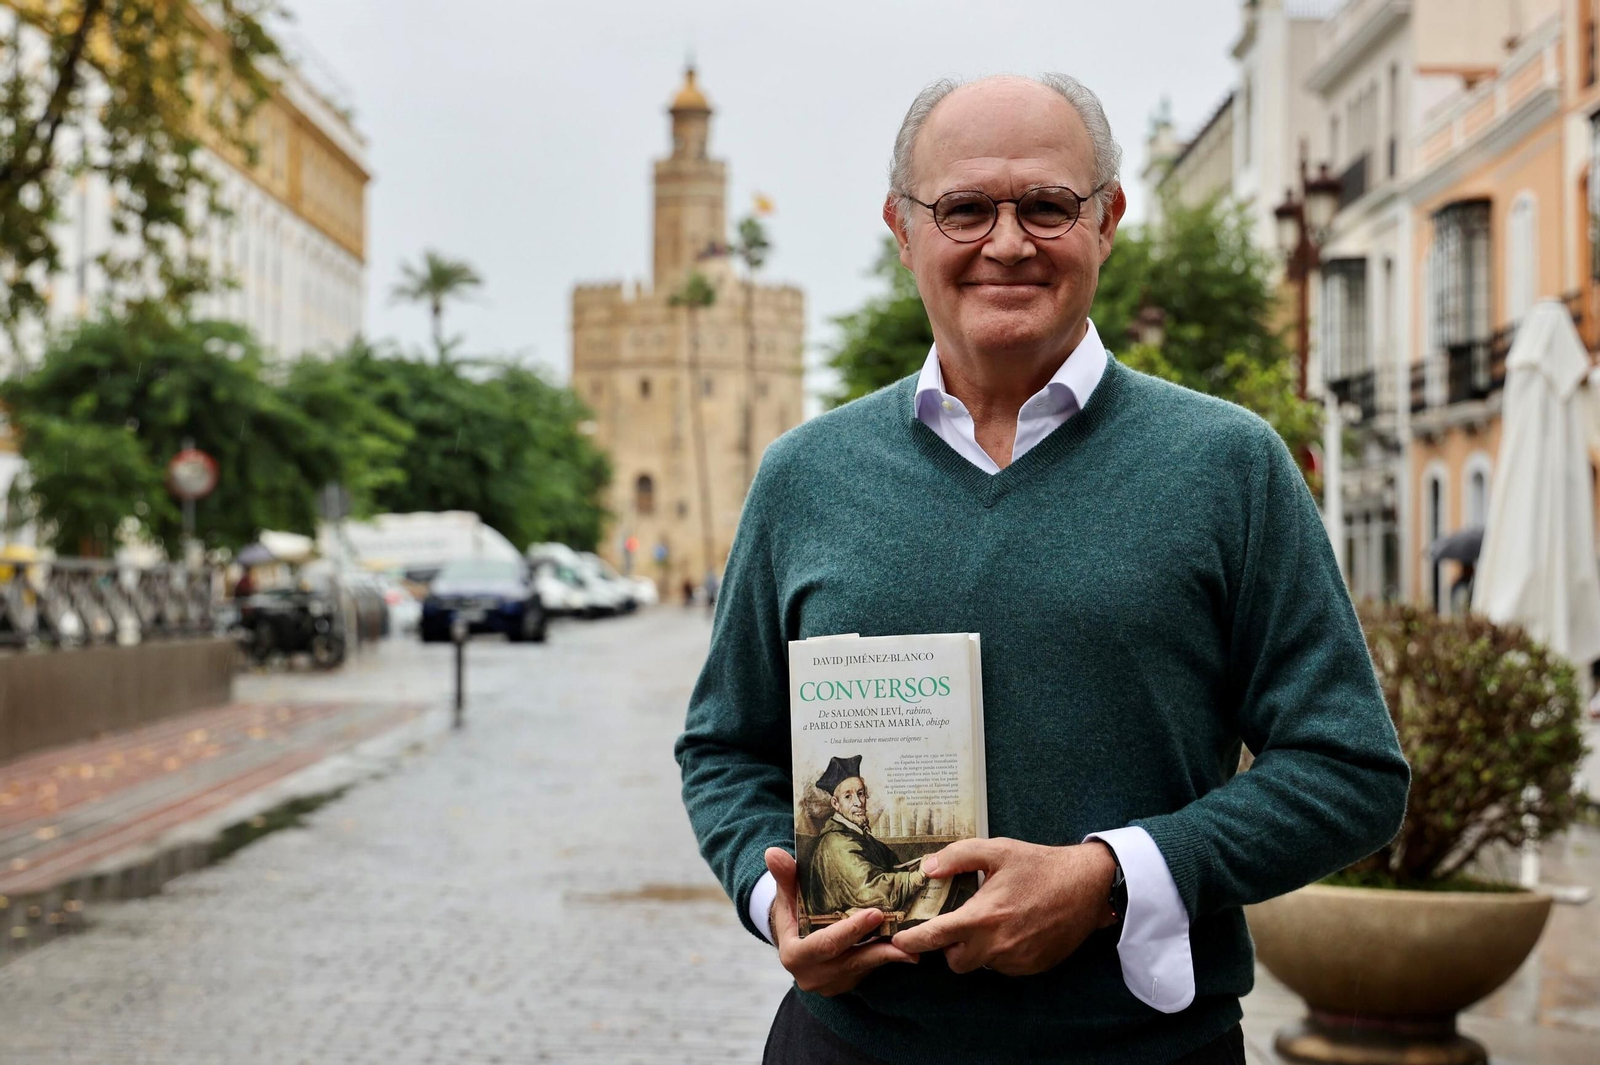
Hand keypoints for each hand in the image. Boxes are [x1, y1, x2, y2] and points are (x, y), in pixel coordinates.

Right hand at [764, 847, 918, 995]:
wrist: (795, 941)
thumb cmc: (793, 911)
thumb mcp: (787, 895)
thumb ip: (784, 876)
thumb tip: (773, 853)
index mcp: (794, 956)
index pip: (825, 944)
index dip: (850, 931)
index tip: (875, 913)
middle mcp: (812, 976)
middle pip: (850, 960)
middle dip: (879, 946)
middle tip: (905, 930)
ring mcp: (831, 984)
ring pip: (864, 969)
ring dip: (890, 957)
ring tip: (915, 947)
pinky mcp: (847, 985)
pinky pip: (869, 972)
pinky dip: (887, 959)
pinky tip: (908, 950)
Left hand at [890, 838, 1115, 975]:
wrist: (1088, 886)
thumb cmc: (1040, 865)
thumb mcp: (997, 850)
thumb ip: (958, 857)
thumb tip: (927, 869)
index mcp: (983, 917)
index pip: (935, 937)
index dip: (912, 940)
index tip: (898, 940)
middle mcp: (997, 945)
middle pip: (955, 961)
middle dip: (951, 947)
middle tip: (960, 924)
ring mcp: (1016, 961)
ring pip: (981, 965)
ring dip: (978, 950)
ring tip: (994, 921)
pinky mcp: (1033, 968)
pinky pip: (1005, 967)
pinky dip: (1002, 953)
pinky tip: (1014, 929)